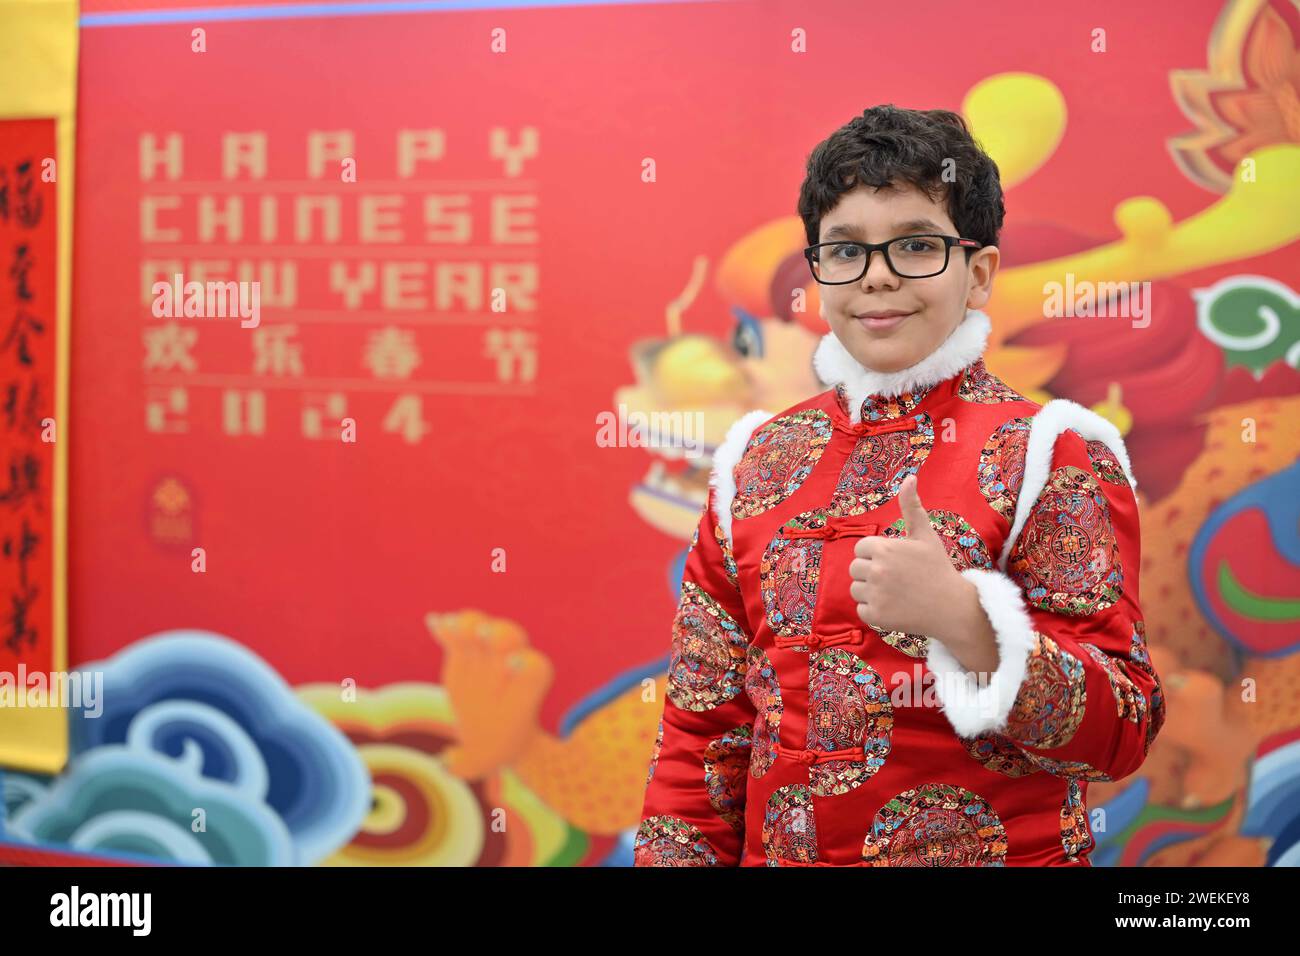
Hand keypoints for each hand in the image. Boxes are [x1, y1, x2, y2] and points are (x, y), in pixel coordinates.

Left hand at [849, 473, 963, 637]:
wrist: (953, 607)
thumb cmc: (938, 568)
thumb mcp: (925, 535)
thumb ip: (911, 507)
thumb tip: (909, 477)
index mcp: (884, 548)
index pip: (861, 548)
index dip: (876, 554)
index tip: (895, 561)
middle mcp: (877, 570)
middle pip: (855, 568)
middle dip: (871, 572)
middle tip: (896, 579)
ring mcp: (876, 595)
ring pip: (856, 589)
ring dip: (871, 592)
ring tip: (896, 593)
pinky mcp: (876, 616)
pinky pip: (861, 610)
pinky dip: (874, 611)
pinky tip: (895, 607)